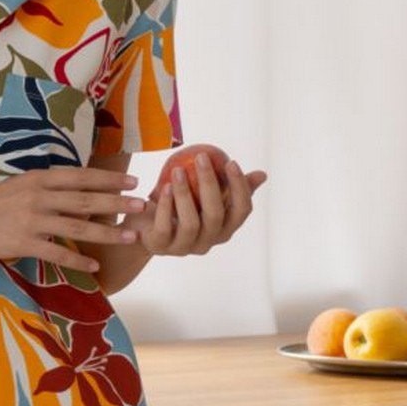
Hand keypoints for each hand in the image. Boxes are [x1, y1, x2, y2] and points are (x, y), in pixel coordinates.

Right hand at [0, 166, 146, 273]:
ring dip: (107, 232)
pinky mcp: (22, 243)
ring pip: (78, 226)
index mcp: (39, 179)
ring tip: (130, 236)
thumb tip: (78, 196)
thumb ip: (47, 190)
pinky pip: (57, 253)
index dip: (109, 178)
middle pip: (86, 199)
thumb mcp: (19, 187)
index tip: (133, 180)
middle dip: (117, 202)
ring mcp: (31, 220)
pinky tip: (94, 267)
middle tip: (143, 205)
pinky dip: (78, 261)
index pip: (81, 177)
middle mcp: (38, 196)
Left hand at [137, 153, 266, 256]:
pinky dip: (165, 205)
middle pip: (216, 215)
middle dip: (210, 184)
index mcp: (225, 229)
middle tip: (202, 157)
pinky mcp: (162, 246)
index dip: (240, 187)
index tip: (231, 162)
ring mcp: (185, 247)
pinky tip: (164, 186)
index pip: (242, 211)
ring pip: (191, 222)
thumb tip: (262, 175)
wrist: (145, 227)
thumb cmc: (180, 207)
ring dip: (184, 193)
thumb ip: (229, 187)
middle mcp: (209, 242)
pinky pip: (165, 226)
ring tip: (178, 170)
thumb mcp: (204, 195)